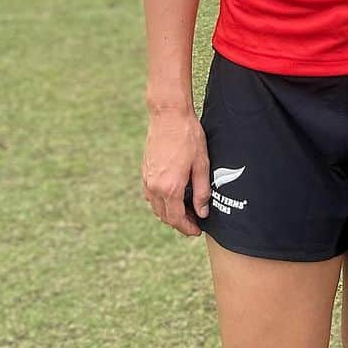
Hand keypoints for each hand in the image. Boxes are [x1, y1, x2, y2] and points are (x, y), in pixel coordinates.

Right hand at [142, 110, 209, 236]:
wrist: (169, 117)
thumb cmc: (188, 137)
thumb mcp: (202, 164)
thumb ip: (202, 191)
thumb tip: (203, 212)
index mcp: (170, 187)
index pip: (176, 219)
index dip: (187, 228)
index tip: (197, 231)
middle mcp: (154, 187)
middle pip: (164, 216)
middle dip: (179, 223)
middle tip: (194, 222)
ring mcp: (147, 180)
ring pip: (156, 207)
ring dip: (169, 213)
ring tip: (186, 211)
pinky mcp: (145, 172)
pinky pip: (151, 195)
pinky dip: (161, 202)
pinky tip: (173, 196)